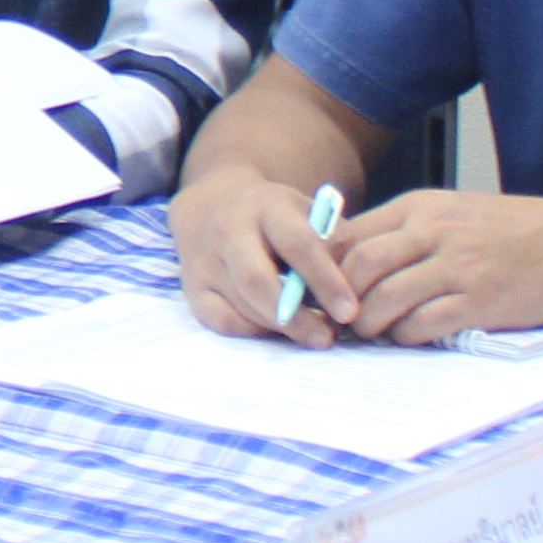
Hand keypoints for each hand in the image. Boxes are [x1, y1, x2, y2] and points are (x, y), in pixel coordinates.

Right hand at [172, 170, 355, 340]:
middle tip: (326, 338)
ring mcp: (205, 259)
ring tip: (311, 334)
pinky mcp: (192, 286)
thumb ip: (334, 242)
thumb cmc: (277, 217)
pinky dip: (252, 332)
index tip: (349, 312)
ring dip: (280, 327)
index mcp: (266, 205)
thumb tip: (350, 286)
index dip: (326, 281)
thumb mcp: (308, 213)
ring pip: (241, 305)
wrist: (215, 204)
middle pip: (256, 280)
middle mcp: (228, 230)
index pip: (297, 244)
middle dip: (295, 317)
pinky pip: (222, 321)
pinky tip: (276, 330)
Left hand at [329, 188, 542, 340]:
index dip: (326, 267)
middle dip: (339, 299)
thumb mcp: (457, 211)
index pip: (352, 234)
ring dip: (370, 323)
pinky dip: (407, 336)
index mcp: (422, 206)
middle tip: (336, 320)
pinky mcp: (480, 300)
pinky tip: (410, 338)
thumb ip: (410, 230)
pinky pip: (424, 323)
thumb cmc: (519, 231)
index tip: (319, 290)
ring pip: (386, 297)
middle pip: (359, 266)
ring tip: (370, 333)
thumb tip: (358, 259)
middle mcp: (434, 230)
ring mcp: (458, 266)